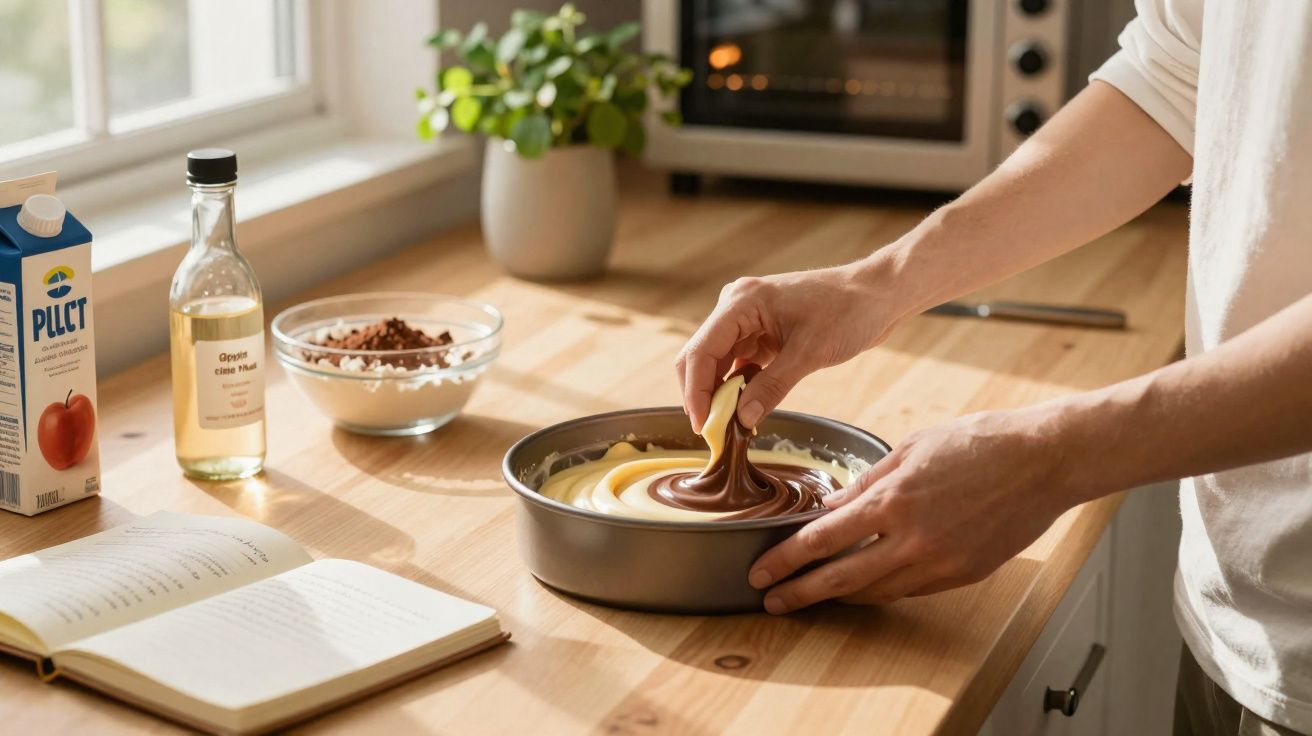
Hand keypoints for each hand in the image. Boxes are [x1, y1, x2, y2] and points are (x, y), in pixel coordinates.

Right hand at [676, 264, 893, 431]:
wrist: (877, 294)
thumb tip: (741, 420)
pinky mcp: (761, 331)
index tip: (702, 427)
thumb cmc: (848, 312)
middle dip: (703, 395)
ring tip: (729, 426)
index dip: (696, 392)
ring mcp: (747, 319)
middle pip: (700, 356)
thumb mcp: (809, 354)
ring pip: (716, 362)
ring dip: (720, 393)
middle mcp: (736, 306)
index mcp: (741, 302)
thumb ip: (772, 386)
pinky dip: (738, 386)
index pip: (700, 351)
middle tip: (713, 432)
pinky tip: (746, 407)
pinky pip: (738, 362)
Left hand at [748, 407, 1079, 612]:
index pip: (821, 540)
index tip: (761, 571)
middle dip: (799, 593)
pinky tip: (861, 588)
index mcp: (892, 500)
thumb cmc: (979, 442)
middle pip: (839, 578)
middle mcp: (911, 539)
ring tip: (810, 597)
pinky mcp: (962, 574)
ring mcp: (939, 562)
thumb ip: (867, 482)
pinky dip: (878, 590)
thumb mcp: (911, 448)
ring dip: (837, 598)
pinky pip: (908, 589)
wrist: (1044, 461)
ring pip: (874, 592)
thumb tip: (830, 507)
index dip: (784, 560)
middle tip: (770, 601)